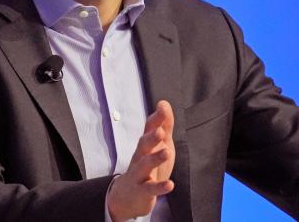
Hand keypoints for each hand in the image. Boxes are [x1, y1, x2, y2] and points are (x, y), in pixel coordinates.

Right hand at [107, 100, 175, 221]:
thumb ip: (163, 125)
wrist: (128, 195)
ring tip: (166, 153)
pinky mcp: (142, 190)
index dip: (156, 118)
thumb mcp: (159, 144)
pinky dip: (160, 187)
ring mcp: (139, 173)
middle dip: (151, 137)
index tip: (162, 106)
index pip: (149, 129)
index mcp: (145, 144)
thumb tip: (164, 103)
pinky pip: (150, 189)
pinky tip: (170, 185)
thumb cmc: (147, 165)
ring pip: (144, 165)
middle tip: (161, 131)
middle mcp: (140, 156)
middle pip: (143, 144)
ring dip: (155, 158)